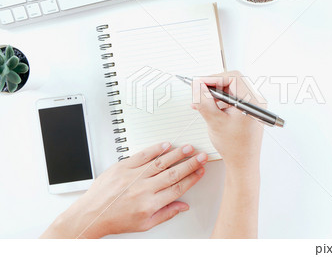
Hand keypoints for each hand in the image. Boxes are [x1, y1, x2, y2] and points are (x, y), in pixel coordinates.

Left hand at [41, 142, 207, 238]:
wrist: (92, 215)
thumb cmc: (116, 220)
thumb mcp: (145, 224)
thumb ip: (166, 213)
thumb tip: (183, 206)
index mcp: (150, 204)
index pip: (178, 188)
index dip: (192, 178)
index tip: (200, 171)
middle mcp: (143, 189)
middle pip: (173, 173)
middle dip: (190, 163)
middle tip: (201, 156)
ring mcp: (133, 177)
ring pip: (160, 162)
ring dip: (177, 154)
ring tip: (188, 148)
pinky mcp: (122, 167)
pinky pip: (142, 156)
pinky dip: (155, 149)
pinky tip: (165, 145)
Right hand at [191, 71, 264, 172]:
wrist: (243, 163)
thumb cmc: (235, 147)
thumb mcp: (214, 121)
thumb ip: (203, 101)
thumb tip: (197, 86)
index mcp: (251, 101)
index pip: (232, 77)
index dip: (212, 78)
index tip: (199, 83)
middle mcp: (256, 100)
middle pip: (232, 81)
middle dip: (212, 85)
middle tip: (199, 91)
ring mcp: (253, 105)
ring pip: (231, 89)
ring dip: (215, 93)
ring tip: (201, 102)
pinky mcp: (249, 110)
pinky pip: (233, 97)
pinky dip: (220, 100)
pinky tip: (209, 107)